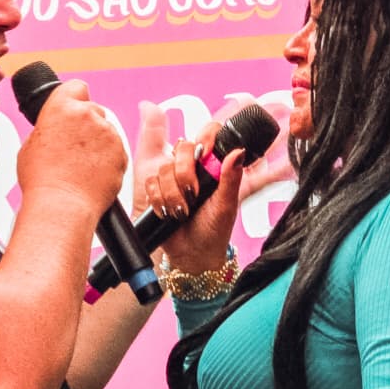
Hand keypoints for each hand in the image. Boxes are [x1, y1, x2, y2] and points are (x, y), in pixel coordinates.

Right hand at [16, 80, 125, 214]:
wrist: (62, 205)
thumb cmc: (42, 180)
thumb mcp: (32, 144)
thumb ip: (49, 127)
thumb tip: (55, 128)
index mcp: (62, 107)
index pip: (76, 87)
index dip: (75, 98)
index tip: (74, 108)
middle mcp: (88, 115)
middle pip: (93, 111)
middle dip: (87, 125)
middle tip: (75, 147)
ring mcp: (108, 133)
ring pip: (106, 132)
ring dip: (98, 144)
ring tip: (82, 166)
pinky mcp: (121, 152)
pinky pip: (116, 151)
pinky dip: (109, 160)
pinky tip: (93, 174)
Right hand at [130, 99, 292, 217]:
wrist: (192, 255)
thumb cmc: (214, 231)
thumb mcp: (227, 205)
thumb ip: (232, 178)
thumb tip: (238, 152)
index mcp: (214, 167)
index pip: (210, 133)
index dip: (205, 136)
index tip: (204, 152)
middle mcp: (193, 168)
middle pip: (182, 148)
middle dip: (185, 173)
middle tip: (193, 194)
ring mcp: (173, 178)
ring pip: (165, 167)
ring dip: (173, 193)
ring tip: (183, 211)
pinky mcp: (156, 189)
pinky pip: (151, 183)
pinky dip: (159, 200)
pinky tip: (168, 212)